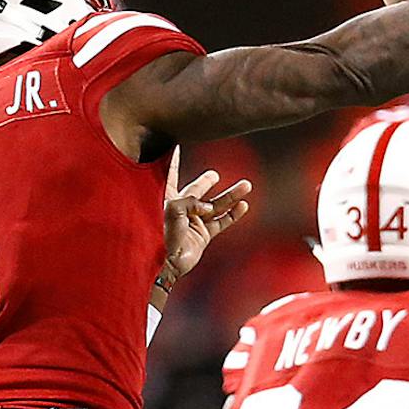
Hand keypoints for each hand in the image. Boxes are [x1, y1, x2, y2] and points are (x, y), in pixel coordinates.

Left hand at [160, 150, 252, 286]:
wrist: (167, 263)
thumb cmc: (162, 234)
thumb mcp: (173, 209)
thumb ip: (191, 201)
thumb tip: (208, 207)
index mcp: (167, 198)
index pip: (170, 174)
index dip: (172, 160)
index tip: (175, 145)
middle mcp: (181, 208)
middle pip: (197, 190)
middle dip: (206, 182)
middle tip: (214, 175)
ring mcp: (194, 222)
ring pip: (216, 205)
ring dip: (231, 196)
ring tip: (246, 185)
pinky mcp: (204, 235)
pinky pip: (221, 221)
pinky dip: (233, 214)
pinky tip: (243, 206)